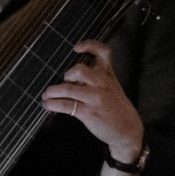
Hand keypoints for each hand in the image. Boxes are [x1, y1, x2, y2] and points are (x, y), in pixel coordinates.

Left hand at [41, 39, 145, 175]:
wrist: (128, 129)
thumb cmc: (116, 108)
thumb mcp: (112, 87)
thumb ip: (97, 78)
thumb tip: (72, 76)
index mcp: (108, 75)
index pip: (103, 52)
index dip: (89, 46)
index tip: (76, 48)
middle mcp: (102, 84)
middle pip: (80, 70)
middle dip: (67, 75)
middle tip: (64, 82)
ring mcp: (95, 98)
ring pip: (69, 89)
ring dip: (52, 91)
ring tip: (46, 95)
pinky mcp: (88, 113)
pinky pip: (66, 105)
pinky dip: (53, 104)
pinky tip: (48, 105)